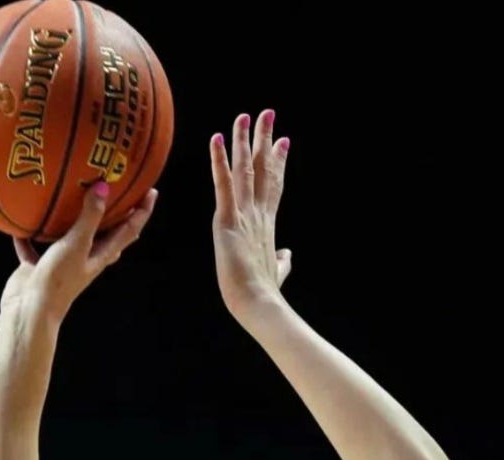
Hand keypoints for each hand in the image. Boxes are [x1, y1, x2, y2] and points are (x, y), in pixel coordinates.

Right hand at [0, 183, 158, 321]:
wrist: (30, 309)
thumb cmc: (59, 280)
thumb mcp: (77, 244)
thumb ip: (90, 216)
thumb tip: (104, 186)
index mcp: (101, 255)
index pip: (128, 230)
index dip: (141, 211)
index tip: (151, 191)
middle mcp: (85, 258)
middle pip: (106, 234)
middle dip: (114, 214)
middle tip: (118, 189)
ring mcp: (63, 263)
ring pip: (72, 238)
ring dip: (73, 220)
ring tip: (73, 196)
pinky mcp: (39, 267)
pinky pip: (35, 247)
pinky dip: (30, 236)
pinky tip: (21, 220)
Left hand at [210, 110, 292, 325]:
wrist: (259, 303)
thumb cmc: (265, 293)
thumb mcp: (277, 272)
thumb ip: (282, 262)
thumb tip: (287, 257)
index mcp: (267, 224)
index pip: (273, 186)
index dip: (278, 162)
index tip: (283, 140)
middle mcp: (258, 213)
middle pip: (263, 169)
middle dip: (265, 139)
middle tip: (267, 113)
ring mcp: (245, 215)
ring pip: (245, 170)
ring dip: (244, 140)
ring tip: (244, 115)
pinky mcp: (228, 221)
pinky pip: (223, 185)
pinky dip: (219, 161)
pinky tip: (216, 139)